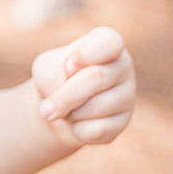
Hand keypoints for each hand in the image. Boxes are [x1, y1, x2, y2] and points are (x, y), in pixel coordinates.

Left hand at [31, 26, 135, 146]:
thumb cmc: (55, 78)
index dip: (87, 53)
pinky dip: (77, 130)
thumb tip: (64, 105)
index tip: (71, 60)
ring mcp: (127, 95)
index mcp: (107, 43)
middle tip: (45, 109)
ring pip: (96, 107)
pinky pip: (96, 130)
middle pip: (96, 78)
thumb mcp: (45, 68)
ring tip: (69, 107)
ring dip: (69, 112)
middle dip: (64, 96)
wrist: (59, 107)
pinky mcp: (123, 122)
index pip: (109, 43)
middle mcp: (123, 66)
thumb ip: (52, 76)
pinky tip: (78, 122)